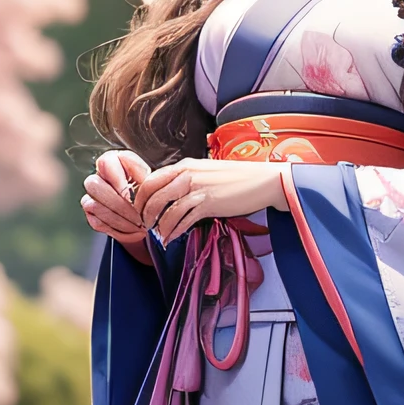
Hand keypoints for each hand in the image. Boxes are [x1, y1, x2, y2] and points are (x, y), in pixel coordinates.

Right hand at [82, 150, 153, 256]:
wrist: (147, 214)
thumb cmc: (149, 193)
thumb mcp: (153, 183)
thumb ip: (147, 180)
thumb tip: (145, 184)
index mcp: (113, 162)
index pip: (106, 162)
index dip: (118, 180)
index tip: (133, 196)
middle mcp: (98, 176)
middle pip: (95, 185)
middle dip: (120, 205)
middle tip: (139, 217)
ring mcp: (92, 196)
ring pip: (95, 206)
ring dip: (121, 221)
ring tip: (140, 227)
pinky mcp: (91, 214)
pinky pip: (98, 223)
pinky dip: (119, 231)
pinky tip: (135, 233)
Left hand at [137, 158, 288, 243]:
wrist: (263, 181)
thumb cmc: (238, 178)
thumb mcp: (207, 172)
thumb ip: (189, 179)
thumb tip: (173, 193)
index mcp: (186, 166)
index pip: (152, 179)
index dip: (141, 197)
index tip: (140, 209)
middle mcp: (188, 174)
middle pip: (153, 194)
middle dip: (144, 213)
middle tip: (145, 224)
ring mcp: (197, 189)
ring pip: (166, 209)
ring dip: (158, 225)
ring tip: (158, 234)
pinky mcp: (208, 203)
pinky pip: (183, 220)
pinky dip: (174, 231)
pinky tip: (171, 238)